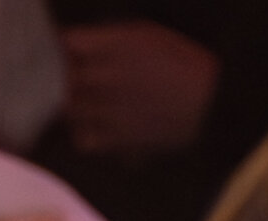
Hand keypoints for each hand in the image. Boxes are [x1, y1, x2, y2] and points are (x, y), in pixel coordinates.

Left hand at [61, 21, 218, 158]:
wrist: (206, 103)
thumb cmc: (181, 64)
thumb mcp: (147, 35)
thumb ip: (109, 38)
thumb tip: (74, 42)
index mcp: (118, 44)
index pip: (68, 42)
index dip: (63, 46)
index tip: (66, 49)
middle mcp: (107, 75)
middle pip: (62, 77)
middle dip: (63, 75)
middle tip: (74, 75)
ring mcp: (107, 109)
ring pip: (68, 108)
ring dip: (72, 103)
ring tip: (86, 100)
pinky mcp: (114, 138)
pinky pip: (82, 139)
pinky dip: (83, 132)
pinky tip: (95, 125)